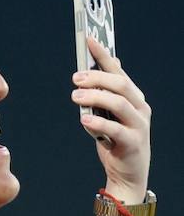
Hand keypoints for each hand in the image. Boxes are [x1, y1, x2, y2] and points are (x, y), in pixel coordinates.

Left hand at [72, 37, 151, 201]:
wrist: (128, 175)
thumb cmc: (115, 141)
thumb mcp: (109, 115)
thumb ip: (103, 96)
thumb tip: (96, 72)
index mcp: (134, 98)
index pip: (119, 71)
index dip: (104, 55)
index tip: (89, 40)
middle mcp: (140, 109)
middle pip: (121, 85)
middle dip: (98, 77)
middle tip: (76, 77)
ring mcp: (139, 126)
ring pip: (120, 104)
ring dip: (96, 97)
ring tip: (75, 96)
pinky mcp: (133, 143)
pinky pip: (116, 129)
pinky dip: (99, 123)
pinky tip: (83, 119)